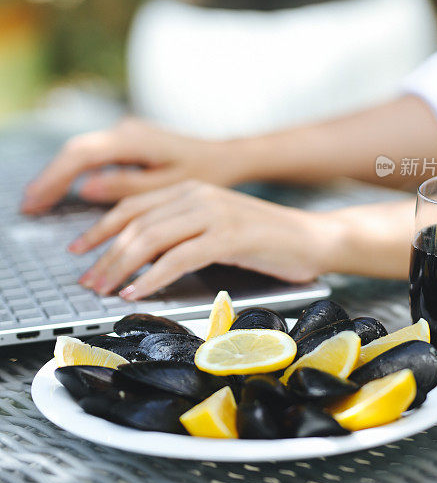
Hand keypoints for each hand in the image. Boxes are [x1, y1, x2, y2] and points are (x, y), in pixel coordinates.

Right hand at [21, 118, 244, 213]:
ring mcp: (126, 133)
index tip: (36, 201)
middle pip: (75, 151)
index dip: (55, 178)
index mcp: (134, 139)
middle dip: (50, 178)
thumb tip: (86, 189)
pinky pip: (94, 155)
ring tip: (39, 202)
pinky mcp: (128, 141)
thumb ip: (127, 186)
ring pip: (82, 152)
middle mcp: (125, 130)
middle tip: (29, 206)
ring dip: (60, 175)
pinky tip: (66, 191)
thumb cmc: (205, 172)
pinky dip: (76, 172)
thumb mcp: (169, 186)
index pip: (81, 155)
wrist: (225, 157)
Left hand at [70, 181, 341, 299]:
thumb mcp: (214, 228)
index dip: (99, 228)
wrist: (312, 238)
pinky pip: (180, 257)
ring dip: (121, 267)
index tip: (78, 252)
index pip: (132, 206)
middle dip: (104, 254)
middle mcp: (197, 194)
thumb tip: (136, 257)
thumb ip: (180, 233)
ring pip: (151, 237)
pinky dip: (153, 277)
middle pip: (135, 222)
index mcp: (190, 189)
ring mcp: (214, 212)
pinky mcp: (230, 235)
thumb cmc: (263, 240)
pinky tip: (138, 293)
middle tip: (86, 281)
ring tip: (104, 290)